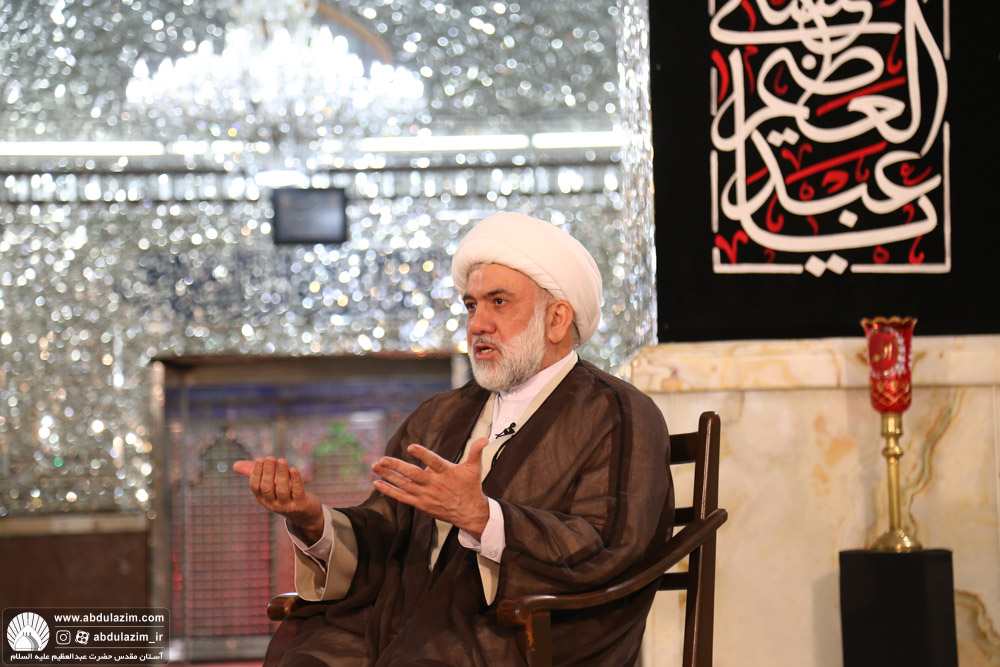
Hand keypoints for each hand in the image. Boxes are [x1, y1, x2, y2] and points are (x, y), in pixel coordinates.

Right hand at [233, 457, 324, 542]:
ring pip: (282, 490)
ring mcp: (286, 506)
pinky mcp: (301, 505)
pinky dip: (296, 480)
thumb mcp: (269, 485)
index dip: (257, 473)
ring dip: (282, 474)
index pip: (255, 486)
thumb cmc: (284, 494)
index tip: (260, 459)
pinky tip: (293, 469)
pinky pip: (297, 492)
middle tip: (270, 458)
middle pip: (267, 488)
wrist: (305, 514)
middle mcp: (272, 503)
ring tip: (282, 460)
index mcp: (262, 498)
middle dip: (268, 472)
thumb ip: (254, 474)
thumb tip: (235, 465)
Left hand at [371, 438, 490, 538]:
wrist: (469, 513)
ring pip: (404, 485)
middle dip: (396, 467)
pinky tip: (377, 483)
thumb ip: (476, 451)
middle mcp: (434, 484)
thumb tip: (485, 438)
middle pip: (413, 475)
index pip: (433, 462)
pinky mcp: (421, 504)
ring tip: (375, 466)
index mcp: (446, 472)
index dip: (423, 454)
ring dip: (388, 476)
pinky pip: (402, 497)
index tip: (411, 447)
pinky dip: (389, 491)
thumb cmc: (470, 488)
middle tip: (382, 459)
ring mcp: (426, 495)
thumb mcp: (474, 468)